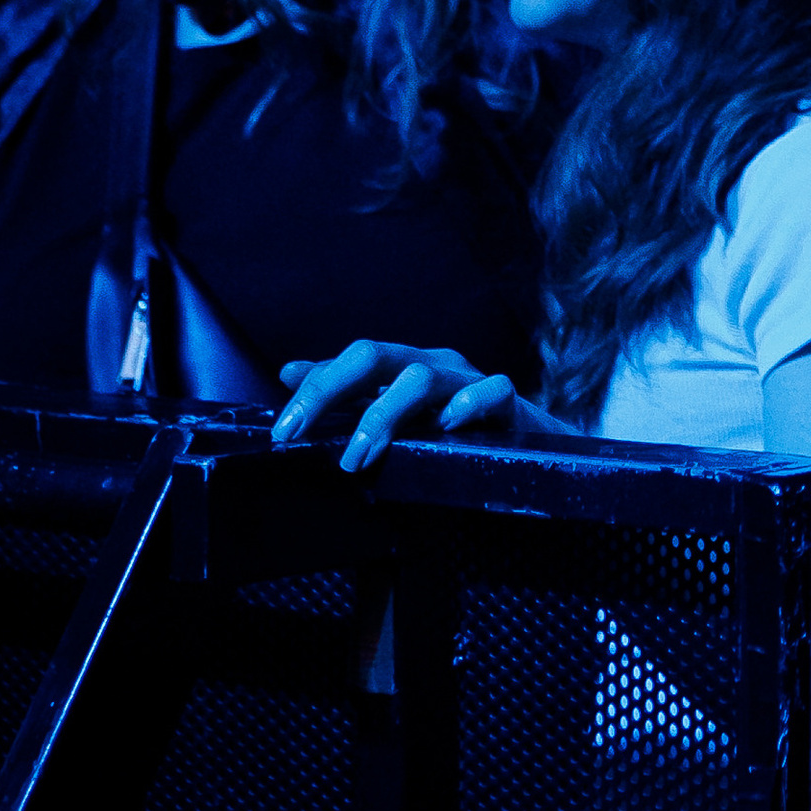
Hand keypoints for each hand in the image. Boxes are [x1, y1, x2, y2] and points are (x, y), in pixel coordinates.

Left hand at [273, 339, 518, 471]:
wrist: (528, 444)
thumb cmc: (454, 429)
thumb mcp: (394, 410)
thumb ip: (346, 394)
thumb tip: (288, 371)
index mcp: (401, 367)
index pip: (348, 363)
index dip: (312, 390)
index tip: (282, 431)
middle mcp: (430, 364)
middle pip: (373, 355)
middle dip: (330, 391)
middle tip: (302, 434)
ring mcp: (467, 378)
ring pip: (420, 375)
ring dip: (383, 414)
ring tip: (359, 456)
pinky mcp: (508, 401)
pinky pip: (491, 389)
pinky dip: (468, 402)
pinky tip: (447, 425)